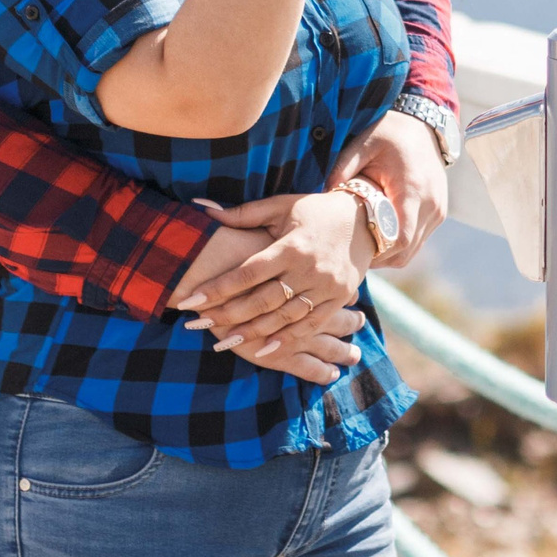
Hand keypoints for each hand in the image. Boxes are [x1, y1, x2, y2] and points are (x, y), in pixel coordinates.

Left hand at [176, 223, 366, 383]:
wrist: (365, 219)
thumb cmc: (316, 210)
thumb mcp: (281, 206)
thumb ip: (243, 214)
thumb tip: (203, 209)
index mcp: (291, 245)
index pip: (248, 271)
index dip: (218, 287)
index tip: (190, 300)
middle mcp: (308, 268)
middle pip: (263, 299)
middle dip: (228, 314)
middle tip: (198, 325)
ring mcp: (325, 287)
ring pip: (284, 316)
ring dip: (252, 332)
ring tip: (223, 343)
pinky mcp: (338, 299)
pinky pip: (310, 324)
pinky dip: (287, 339)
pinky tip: (264, 350)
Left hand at [335, 111, 448, 268]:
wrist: (423, 126)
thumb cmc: (390, 134)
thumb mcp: (364, 143)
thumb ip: (344, 167)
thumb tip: (323, 194)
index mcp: (412, 189)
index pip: (399, 238)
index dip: (376, 251)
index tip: (352, 249)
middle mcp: (430, 204)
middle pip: (405, 251)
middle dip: (378, 257)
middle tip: (350, 254)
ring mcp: (437, 211)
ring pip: (412, 251)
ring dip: (388, 254)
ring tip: (362, 247)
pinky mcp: (438, 213)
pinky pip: (418, 241)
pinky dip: (398, 246)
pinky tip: (377, 237)